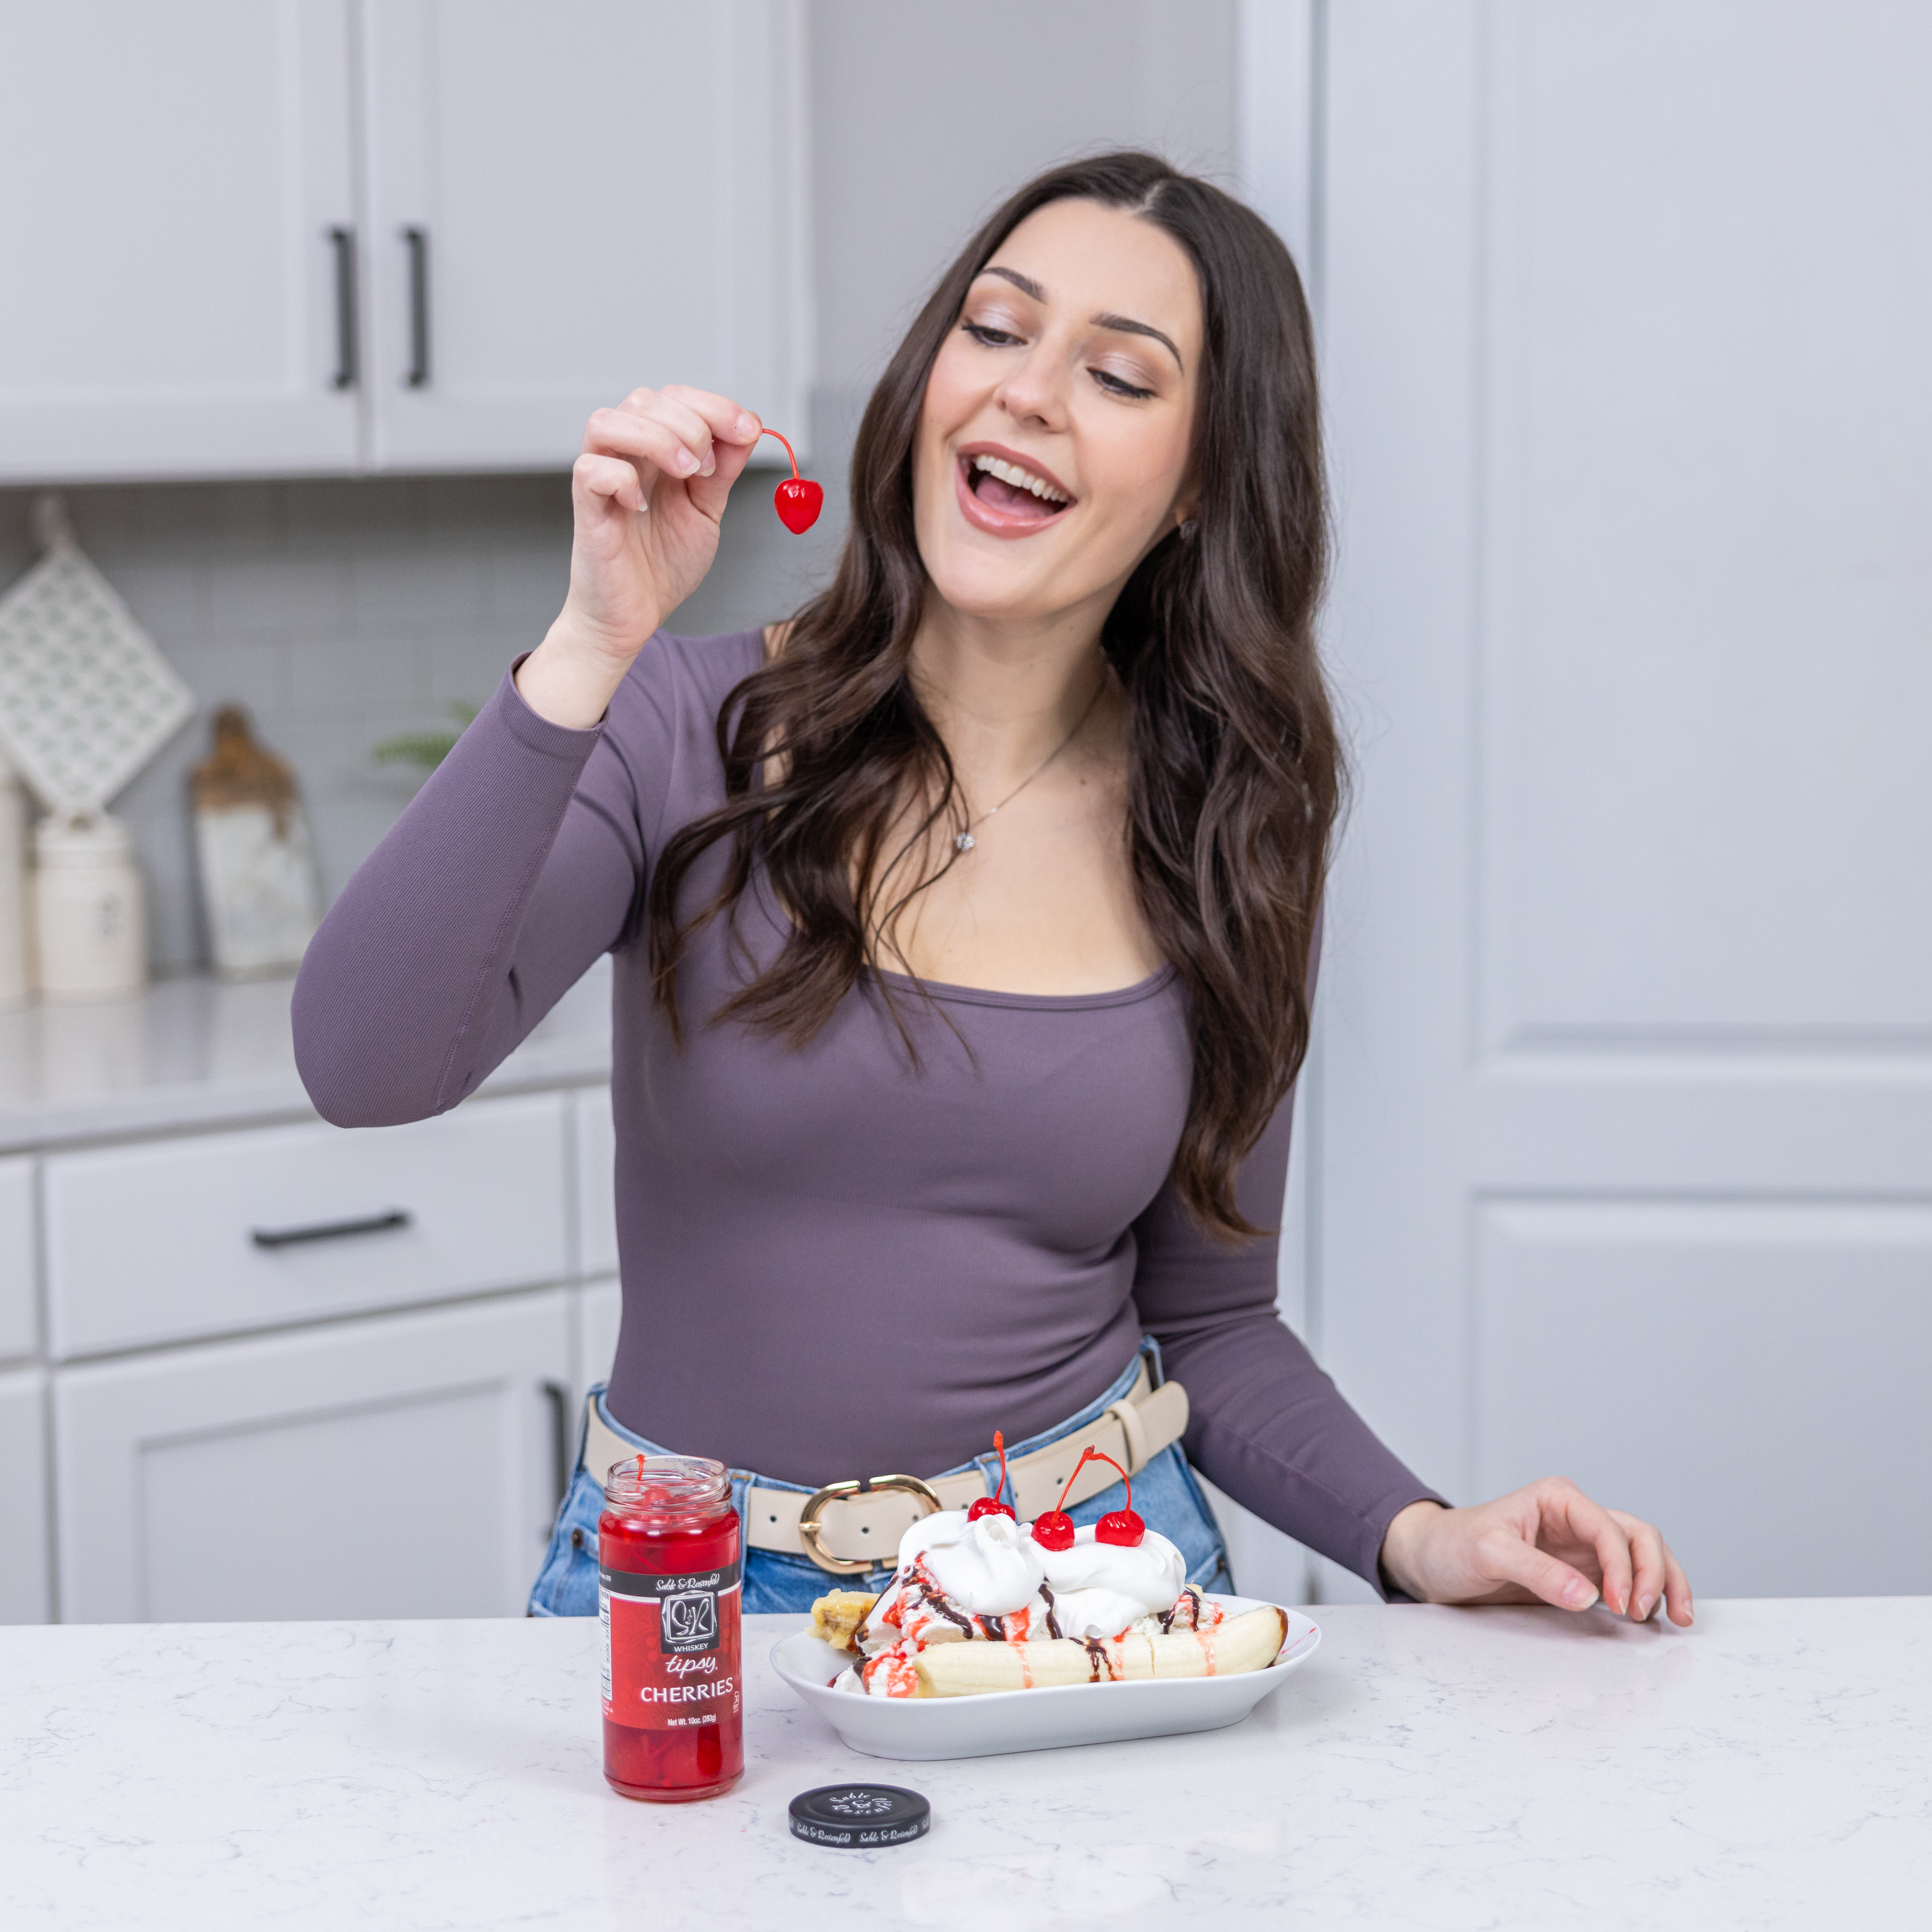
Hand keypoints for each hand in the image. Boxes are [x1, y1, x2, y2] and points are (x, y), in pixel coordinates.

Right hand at [518, 386, 762, 727]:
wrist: (633, 617)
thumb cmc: (662, 565)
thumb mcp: (706, 511)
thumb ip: (722, 471)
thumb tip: (749, 428)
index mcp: (654, 450)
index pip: (676, 398)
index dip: (714, 405)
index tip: (747, 430)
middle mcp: (624, 455)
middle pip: (644, 399)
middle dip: (690, 423)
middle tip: (709, 467)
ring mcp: (601, 479)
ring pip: (607, 421)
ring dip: (655, 438)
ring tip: (685, 473)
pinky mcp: (586, 508)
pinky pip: (590, 470)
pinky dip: (620, 478)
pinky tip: (642, 505)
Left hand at [1378, 1479, 1692, 1626]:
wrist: (1433, 1560)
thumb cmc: (1454, 1546)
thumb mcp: (1488, 1554)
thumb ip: (1536, 1572)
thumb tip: (1588, 1596)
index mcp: (1558, 1499)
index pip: (1608, 1528)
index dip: (1621, 1566)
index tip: (1617, 1604)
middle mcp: (1577, 1517)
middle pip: (1638, 1536)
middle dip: (1656, 1572)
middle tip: (1651, 1613)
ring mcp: (1583, 1545)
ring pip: (1642, 1554)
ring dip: (1664, 1581)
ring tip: (1676, 1618)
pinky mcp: (1582, 1571)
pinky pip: (1627, 1577)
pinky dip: (1648, 1593)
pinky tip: (1654, 1617)